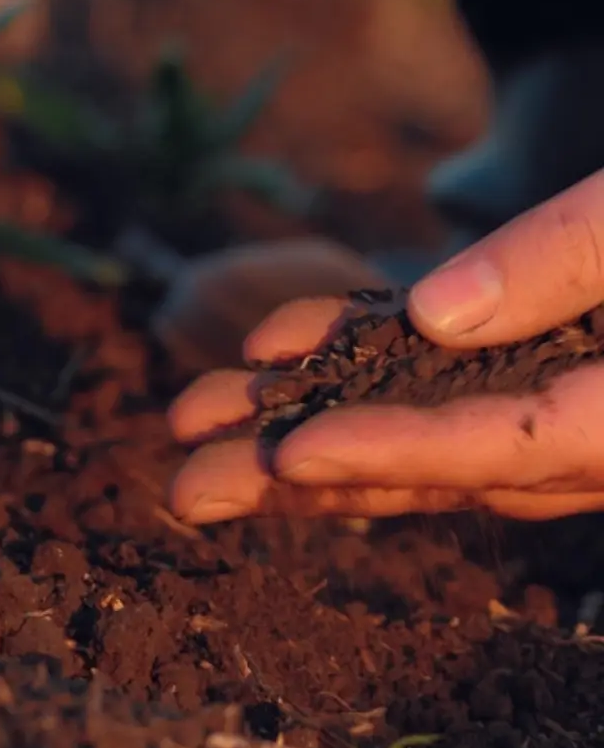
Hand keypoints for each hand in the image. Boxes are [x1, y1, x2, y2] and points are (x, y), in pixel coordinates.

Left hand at [168, 169, 603, 522]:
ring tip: (193, 420)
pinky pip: (430, 372)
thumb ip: (573, 259)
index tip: (291, 455)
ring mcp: (544, 394)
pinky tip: (280, 343)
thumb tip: (436, 312)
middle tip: (183, 489)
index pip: (503, 445)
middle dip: (298, 475)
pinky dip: (356, 357)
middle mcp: (582, 425)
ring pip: (408, 426)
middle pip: (425, 462)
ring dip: (297, 422)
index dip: (394, 453)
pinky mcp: (522, 358)